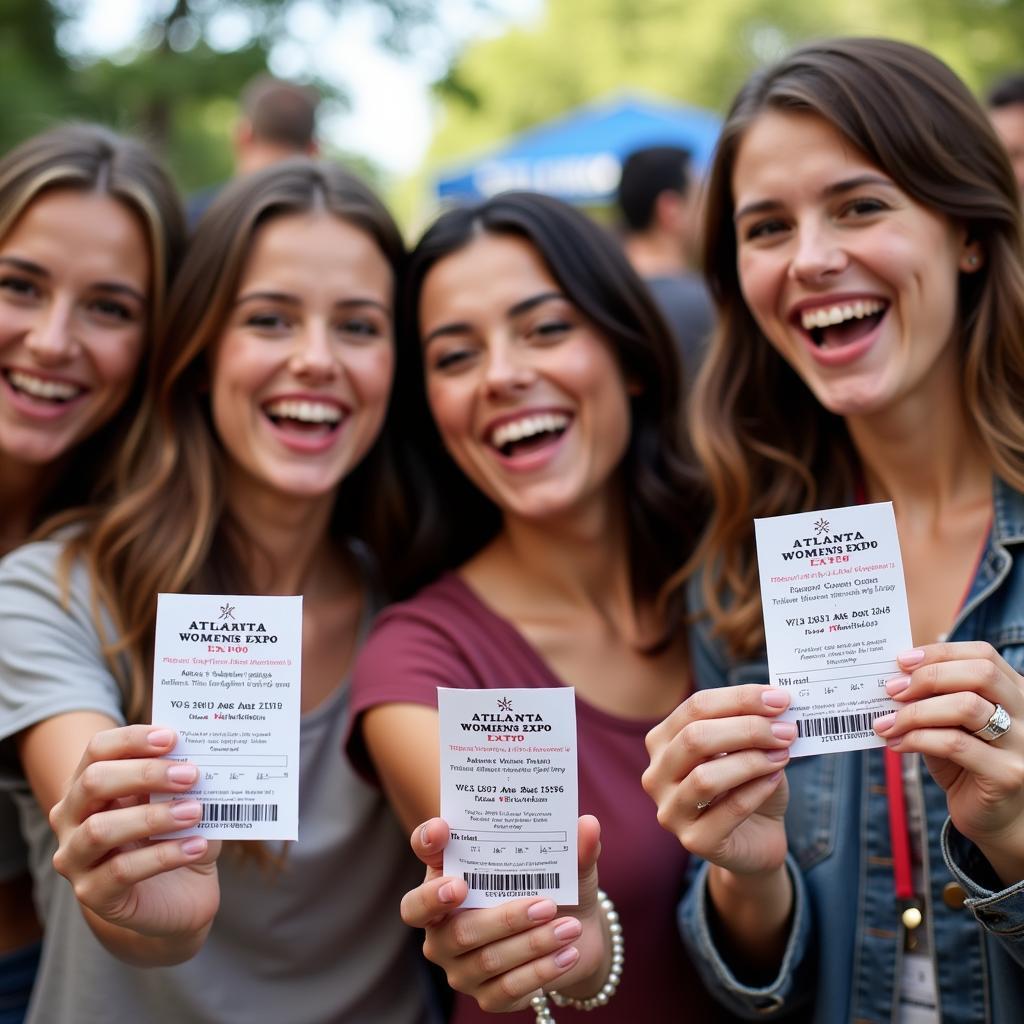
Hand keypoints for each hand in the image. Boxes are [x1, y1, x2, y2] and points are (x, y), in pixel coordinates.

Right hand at [49, 725, 220, 940]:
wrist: (179, 896)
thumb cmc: (177, 835)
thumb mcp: (182, 801)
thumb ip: (185, 779)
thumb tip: (206, 754)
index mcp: (89, 784)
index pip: (98, 749)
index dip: (133, 739)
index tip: (172, 738)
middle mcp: (71, 818)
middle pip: (94, 782)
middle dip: (145, 773)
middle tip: (190, 775)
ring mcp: (75, 858)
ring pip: (100, 829)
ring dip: (154, 816)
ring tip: (195, 811)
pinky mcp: (92, 893)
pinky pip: (122, 871)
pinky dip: (165, 855)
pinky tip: (197, 846)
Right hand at [401, 815, 607, 1012]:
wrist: (573, 931)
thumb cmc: (551, 885)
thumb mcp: (562, 864)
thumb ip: (572, 846)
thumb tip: (589, 824)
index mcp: (448, 878)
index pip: (423, 852)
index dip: (426, 843)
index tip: (443, 830)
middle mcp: (442, 925)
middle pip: (456, 928)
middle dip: (505, 918)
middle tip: (545, 904)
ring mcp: (459, 965)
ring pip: (487, 960)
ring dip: (533, 944)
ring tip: (569, 928)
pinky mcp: (485, 996)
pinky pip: (507, 988)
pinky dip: (540, 971)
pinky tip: (567, 954)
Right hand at [643, 684, 795, 875]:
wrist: (757, 837)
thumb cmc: (748, 784)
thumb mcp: (746, 747)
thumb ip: (752, 724)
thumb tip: (776, 701)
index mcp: (662, 741)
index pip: (696, 707)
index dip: (739, 698)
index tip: (779, 698)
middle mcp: (656, 774)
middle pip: (695, 738)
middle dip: (747, 729)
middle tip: (786, 730)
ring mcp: (670, 811)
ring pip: (706, 777)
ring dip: (752, 760)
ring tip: (783, 754)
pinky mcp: (695, 841)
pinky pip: (729, 809)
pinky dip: (758, 789)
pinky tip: (775, 779)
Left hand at [874, 643, 1023, 879]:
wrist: (996, 819)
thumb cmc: (967, 763)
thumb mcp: (950, 723)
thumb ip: (933, 698)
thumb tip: (892, 677)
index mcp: (1014, 692)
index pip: (983, 655)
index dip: (941, 652)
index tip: (902, 661)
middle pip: (980, 674)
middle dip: (928, 677)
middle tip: (892, 690)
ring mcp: (1022, 745)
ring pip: (966, 707)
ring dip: (916, 711)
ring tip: (887, 723)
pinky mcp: (1007, 774)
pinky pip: (955, 745)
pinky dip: (918, 739)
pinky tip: (897, 744)